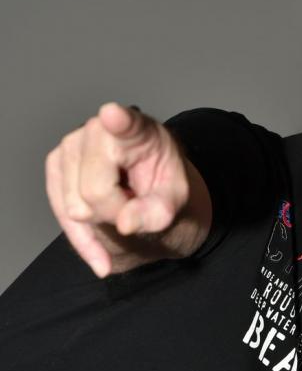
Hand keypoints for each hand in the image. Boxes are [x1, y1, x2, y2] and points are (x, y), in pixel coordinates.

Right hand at [46, 103, 210, 276]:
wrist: (150, 189)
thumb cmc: (164, 185)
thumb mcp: (176, 201)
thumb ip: (158, 212)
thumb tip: (125, 223)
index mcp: (139, 131)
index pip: (126, 124)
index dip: (118, 121)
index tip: (114, 115)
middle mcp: (98, 130)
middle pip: (94, 191)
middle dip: (115, 213)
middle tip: (136, 207)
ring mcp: (71, 146)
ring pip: (75, 207)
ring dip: (101, 224)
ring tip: (123, 208)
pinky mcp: (56, 165)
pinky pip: (61, 214)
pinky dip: (84, 240)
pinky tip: (102, 255)